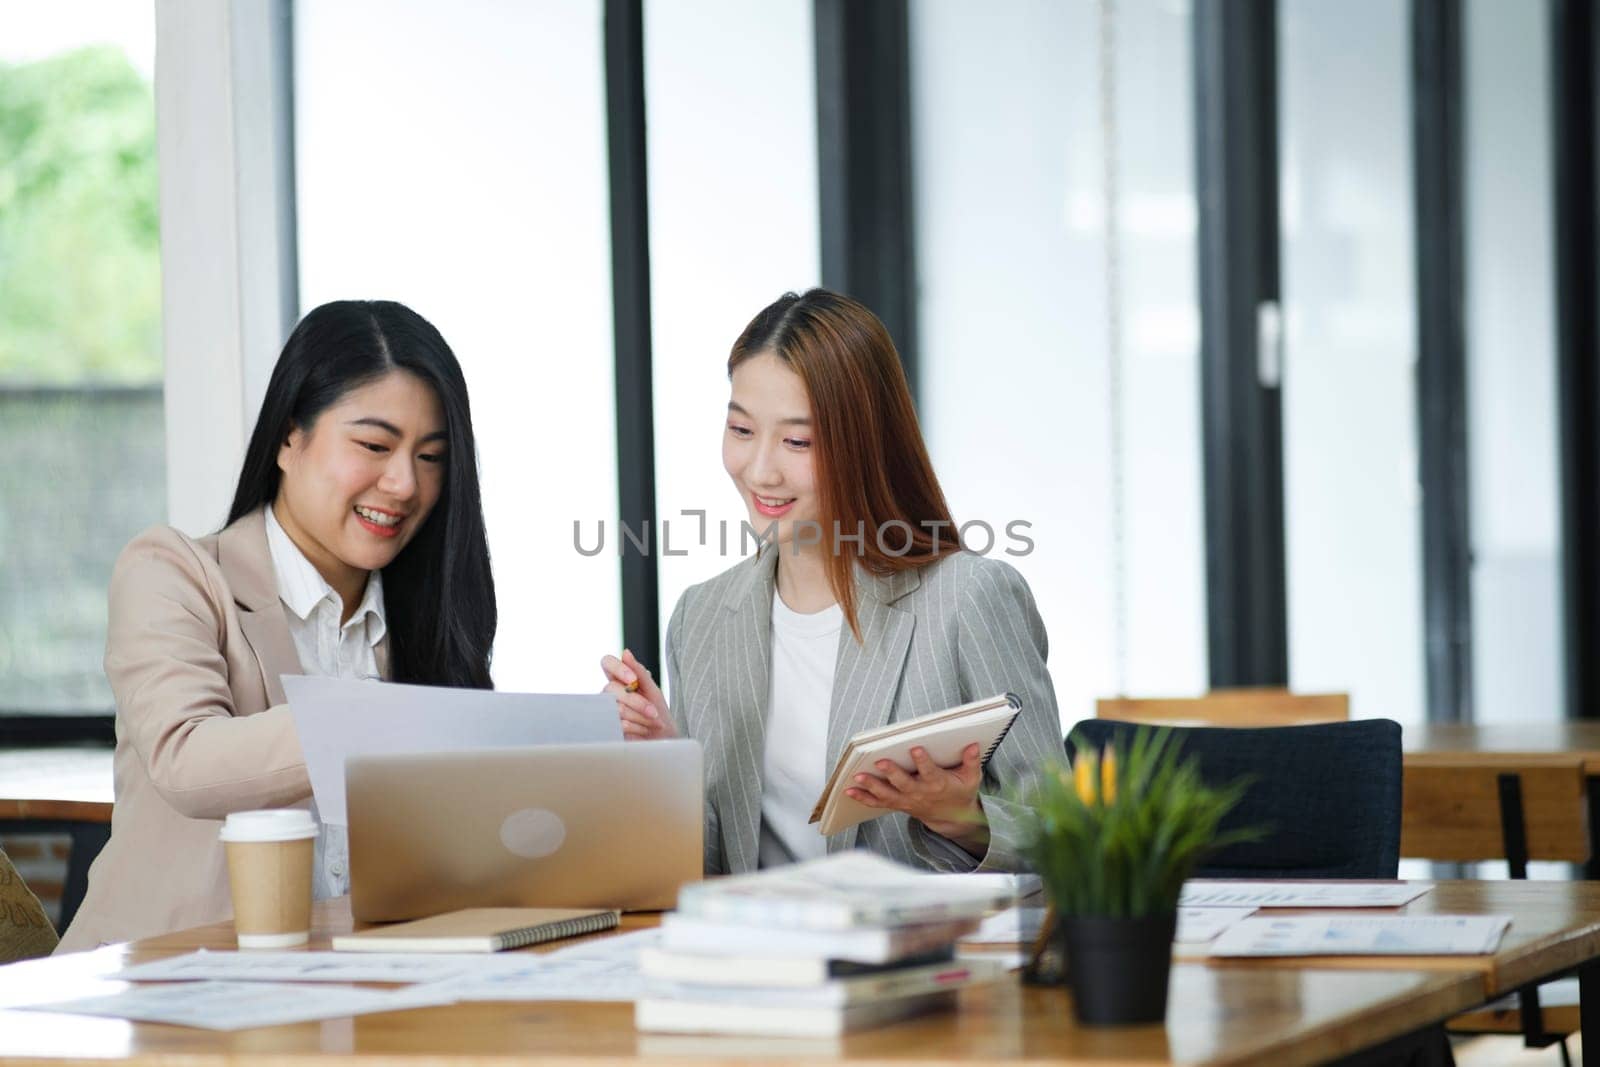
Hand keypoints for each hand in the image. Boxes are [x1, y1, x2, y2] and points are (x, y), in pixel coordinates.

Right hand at [600, 648, 674, 740]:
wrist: (662, 738)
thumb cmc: (657, 712)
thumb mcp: (652, 690)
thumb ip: (639, 672)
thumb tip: (625, 652)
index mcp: (618, 678)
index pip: (607, 662)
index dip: (617, 669)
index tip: (633, 680)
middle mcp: (608, 693)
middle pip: (611, 688)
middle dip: (637, 702)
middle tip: (654, 712)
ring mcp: (606, 710)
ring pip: (618, 708)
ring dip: (641, 717)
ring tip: (653, 722)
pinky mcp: (608, 728)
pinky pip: (620, 724)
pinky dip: (638, 727)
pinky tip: (645, 730)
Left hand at [845, 744, 989, 854]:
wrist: (952, 818)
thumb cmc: (959, 793)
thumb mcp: (971, 778)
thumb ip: (972, 761)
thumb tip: (973, 745)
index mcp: (937, 784)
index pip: (929, 772)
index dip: (923, 761)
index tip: (916, 748)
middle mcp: (919, 793)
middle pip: (903, 783)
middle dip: (892, 773)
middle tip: (880, 761)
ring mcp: (907, 800)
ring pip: (887, 794)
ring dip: (871, 786)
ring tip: (857, 777)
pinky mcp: (898, 804)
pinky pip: (878, 803)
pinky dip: (863, 798)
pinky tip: (849, 791)